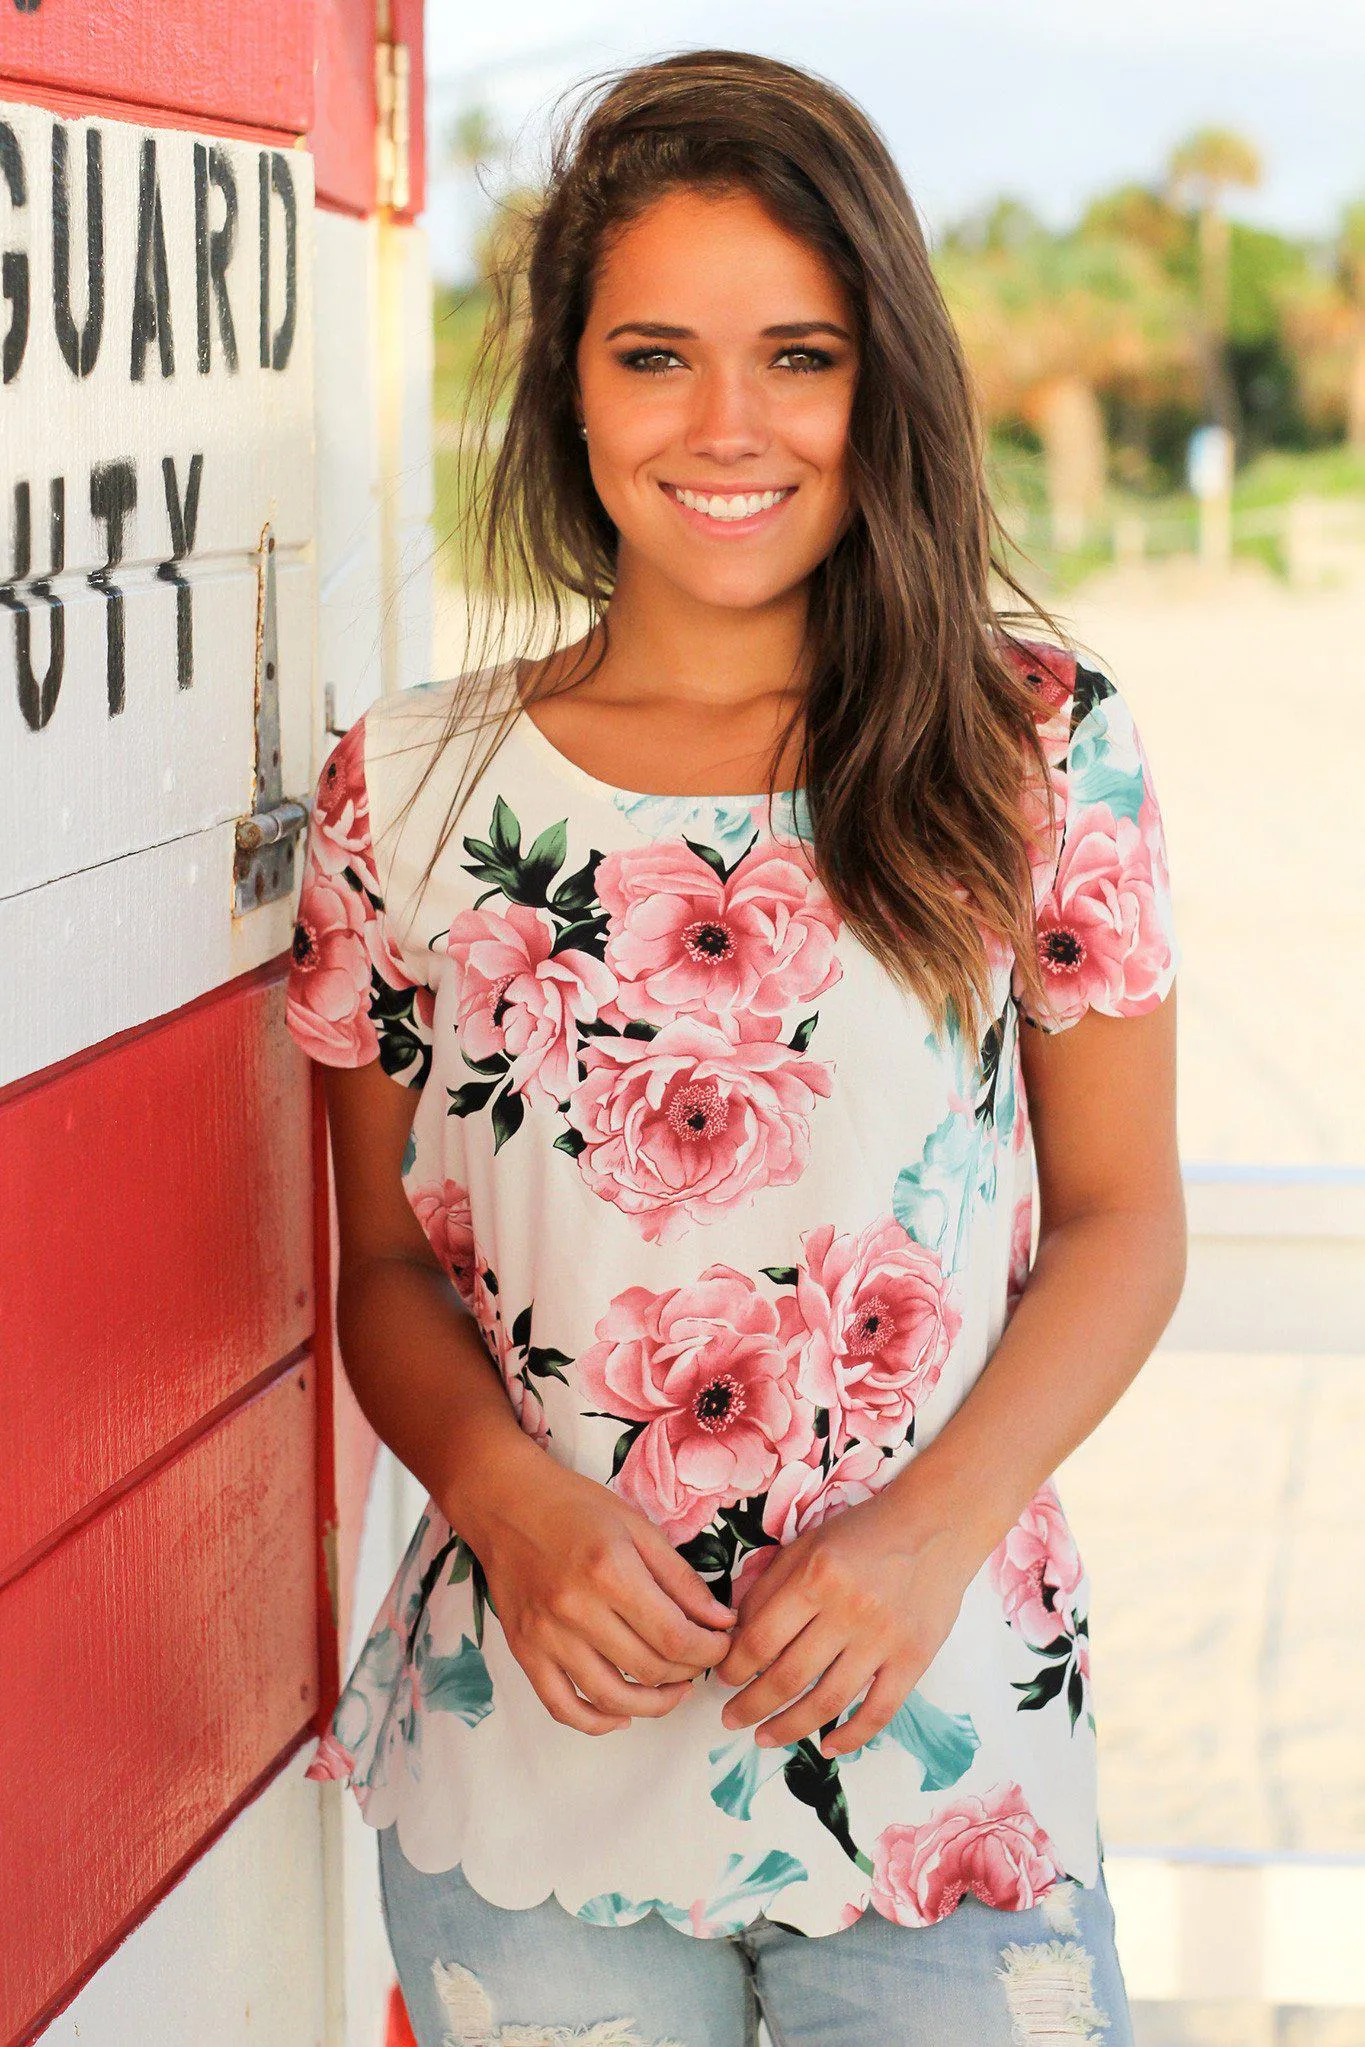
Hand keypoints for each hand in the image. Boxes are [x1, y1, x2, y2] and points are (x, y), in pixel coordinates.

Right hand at [462, 1449, 736, 1737]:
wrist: (505, 1502)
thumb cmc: (574, 1506)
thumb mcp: (637, 1527)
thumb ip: (680, 1579)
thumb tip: (721, 1621)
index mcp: (610, 1572)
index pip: (675, 1637)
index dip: (709, 1651)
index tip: (722, 1645)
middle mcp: (575, 1609)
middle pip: (648, 1669)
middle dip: (688, 1672)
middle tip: (701, 1660)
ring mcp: (546, 1635)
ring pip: (610, 1698)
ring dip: (652, 1705)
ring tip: (673, 1691)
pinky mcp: (524, 1651)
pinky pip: (561, 1706)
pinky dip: (596, 1722)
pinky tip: (620, 1716)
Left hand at [715, 1489, 974, 1755]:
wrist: (937, 1523)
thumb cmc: (864, 1531)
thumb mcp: (807, 1543)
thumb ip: (769, 1587)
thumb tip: (735, 1636)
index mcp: (816, 1577)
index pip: (761, 1639)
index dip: (734, 1667)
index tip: (723, 1680)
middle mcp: (849, 1610)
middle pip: (787, 1677)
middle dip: (750, 1705)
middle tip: (731, 1718)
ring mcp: (884, 1638)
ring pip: (827, 1702)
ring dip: (788, 1728)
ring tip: (765, 1737)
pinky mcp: (914, 1658)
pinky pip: (879, 1712)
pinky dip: (850, 1737)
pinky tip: (827, 1747)